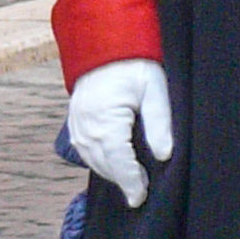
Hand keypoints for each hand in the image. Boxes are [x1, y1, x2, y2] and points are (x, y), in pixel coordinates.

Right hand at [66, 59, 173, 206]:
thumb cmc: (133, 63)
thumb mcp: (155, 89)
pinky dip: (98, 161)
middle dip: (122, 181)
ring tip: (130, 182)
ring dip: (110, 173)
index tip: (140, 197)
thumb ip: (159, 123)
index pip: (119, 160)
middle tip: (139, 195)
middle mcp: (87, 124)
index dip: (131, 181)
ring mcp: (77, 123)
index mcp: (106, 117)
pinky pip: (83, 149)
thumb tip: (164, 155)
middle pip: (104, 164)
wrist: (106, 41)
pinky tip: (112, 165)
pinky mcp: (75, 120)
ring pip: (92, 159)